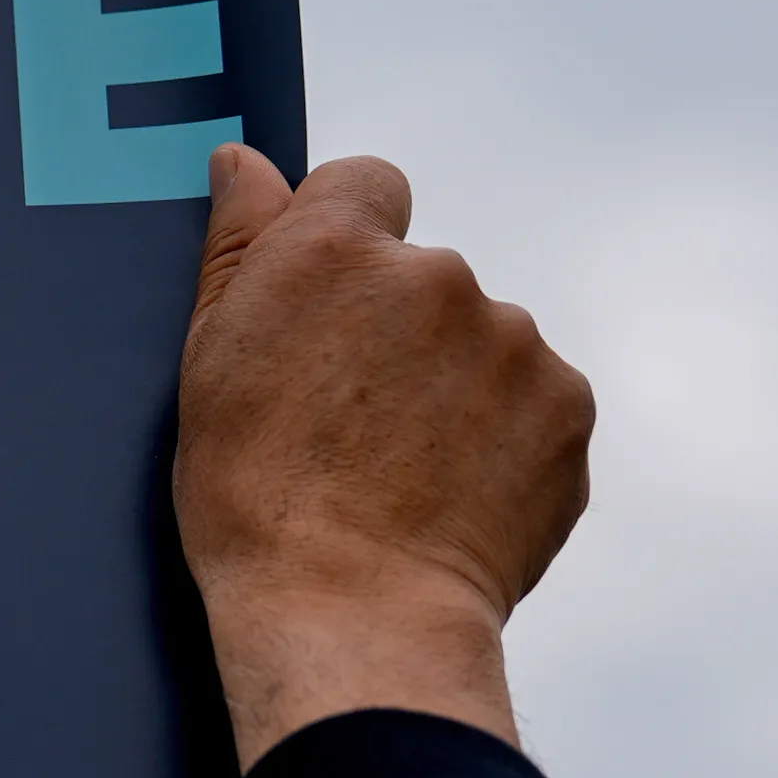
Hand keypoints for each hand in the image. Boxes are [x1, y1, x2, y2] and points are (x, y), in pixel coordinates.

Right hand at [175, 147, 592, 766]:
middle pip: (423, 274)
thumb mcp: (210, 362)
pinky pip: (533, 399)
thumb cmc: (256, 500)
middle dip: (398, 329)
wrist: (353, 613)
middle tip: (353, 421)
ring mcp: (511, 338)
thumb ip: (239, 243)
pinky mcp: (566, 403)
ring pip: (481, 339)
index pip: (365, 182)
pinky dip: (503, 435)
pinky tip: (455, 491)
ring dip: (454, 383)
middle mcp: (433, 273)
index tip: (330, 309)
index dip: (347, 241)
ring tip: (405, 470)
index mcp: (334, 250)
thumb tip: (247, 163)